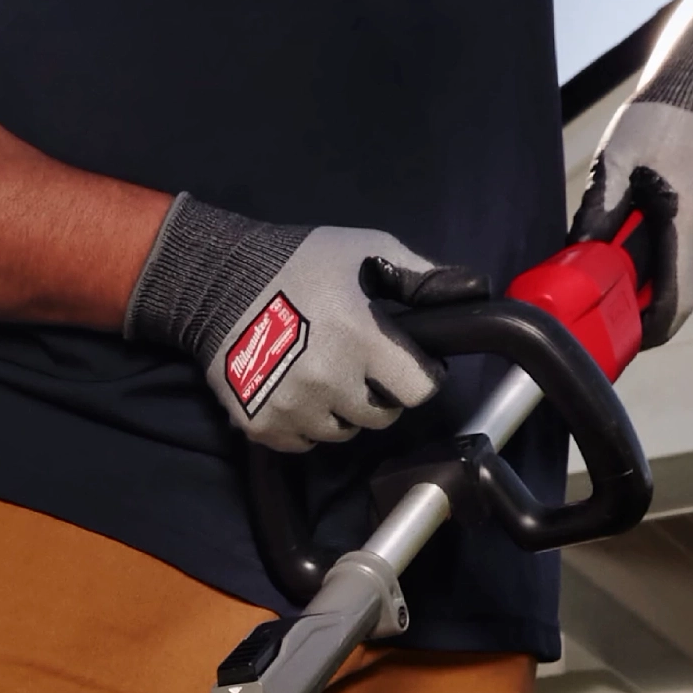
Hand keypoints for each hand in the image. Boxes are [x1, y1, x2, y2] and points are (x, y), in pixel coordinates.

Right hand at [125, 200, 444, 454]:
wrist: (218, 282)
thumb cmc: (300, 262)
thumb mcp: (368, 250)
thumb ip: (424, 276)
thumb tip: (474, 292)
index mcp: (363, 340)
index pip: (418, 390)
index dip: (420, 377)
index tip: (407, 364)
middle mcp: (330, 381)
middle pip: (380, 417)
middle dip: (378, 394)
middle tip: (361, 367)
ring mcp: (293, 407)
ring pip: (341, 432)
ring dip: (341, 411)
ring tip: (325, 377)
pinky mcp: (262, 424)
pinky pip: (302, 442)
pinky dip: (305, 423)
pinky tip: (296, 391)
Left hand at [582, 0, 692, 342]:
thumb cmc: (666, 119)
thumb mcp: (616, 164)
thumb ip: (598, 216)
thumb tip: (575, 261)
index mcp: (690, 225)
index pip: (675, 306)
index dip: (646, 330)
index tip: (621, 334)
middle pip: (683, 293)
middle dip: (647, 294)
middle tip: (614, 275)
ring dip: (667, 269)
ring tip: (638, 238)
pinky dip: (685, 250)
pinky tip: (664, 222)